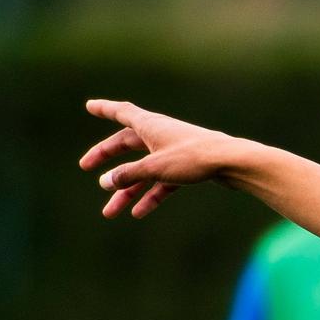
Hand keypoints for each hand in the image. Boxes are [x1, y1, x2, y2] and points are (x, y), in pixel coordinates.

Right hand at [79, 99, 247, 218]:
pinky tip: (139, 213)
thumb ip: (128, 175)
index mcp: (150, 125)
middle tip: (86, 167)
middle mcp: (160, 135)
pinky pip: (161, 183)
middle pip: (127, 145)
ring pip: (143, 171)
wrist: (233, 163)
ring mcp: (173, 153)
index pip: (122, 113)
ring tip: (110, 212)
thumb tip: (105, 181)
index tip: (90, 106)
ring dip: (126, 190)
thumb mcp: (154, 167)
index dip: (105, 109)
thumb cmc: (193, 158)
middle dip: (106, 157)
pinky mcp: (186, 169)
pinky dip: (150, 196)